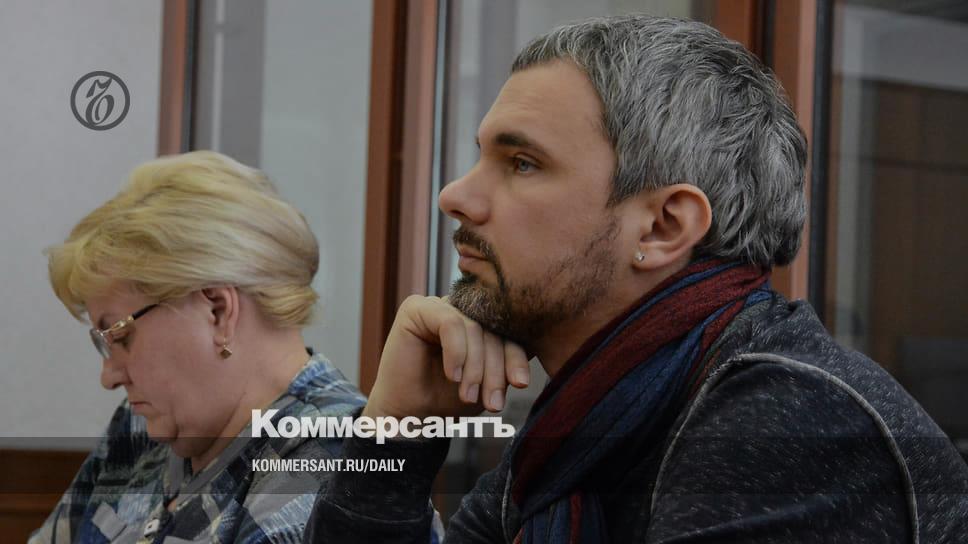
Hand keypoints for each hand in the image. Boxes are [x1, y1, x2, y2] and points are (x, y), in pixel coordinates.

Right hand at [363, 295, 530, 420]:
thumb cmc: (446, 399)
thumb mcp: (487, 382)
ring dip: (475, 367)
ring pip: (473, 328)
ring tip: (469, 395)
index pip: (507, 332)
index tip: (520, 384)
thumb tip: (538, 347)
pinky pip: (449, 323)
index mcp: (479, 323)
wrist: (409, 417)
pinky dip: (456, 352)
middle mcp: (460, 310)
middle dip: (495, 369)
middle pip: (492, 330)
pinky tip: (453, 376)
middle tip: (492, 402)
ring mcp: (438, 306)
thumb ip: (507, 363)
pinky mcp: (416, 308)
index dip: (516, 357)